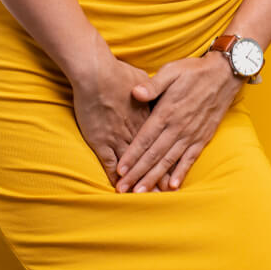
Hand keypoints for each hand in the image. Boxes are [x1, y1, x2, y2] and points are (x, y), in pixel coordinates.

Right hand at [69, 48, 160, 189]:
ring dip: (138, 180)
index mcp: (150, 118)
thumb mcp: (146, 78)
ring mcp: (118, 137)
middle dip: (157, 177)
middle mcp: (136, 131)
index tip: (175, 176)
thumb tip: (161, 96)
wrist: (95, 72)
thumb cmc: (119, 72)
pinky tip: (119, 187)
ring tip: (146, 197)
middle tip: (164, 195)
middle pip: (151, 158)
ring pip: (132, 165)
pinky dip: (114, 176)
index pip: (162, 144)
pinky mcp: (100, 140)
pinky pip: (109, 163)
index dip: (169, 161)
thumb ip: (155, 89)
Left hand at [114, 51, 244, 192]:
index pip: (145, 138)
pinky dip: (181, 173)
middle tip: (123, 189)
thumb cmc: (194, 71)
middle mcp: (178, 127)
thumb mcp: (171, 71)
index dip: (132, 155)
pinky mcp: (202, 137)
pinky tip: (172, 187)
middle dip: (138, 173)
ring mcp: (191, 134)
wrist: (225, 75)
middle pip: (154, 155)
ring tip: (141, 192)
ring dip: (155, 178)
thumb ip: (153, 84)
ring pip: (169, 160)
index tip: (120, 170)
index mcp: (167, 111)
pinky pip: (190, 159)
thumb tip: (136, 93)